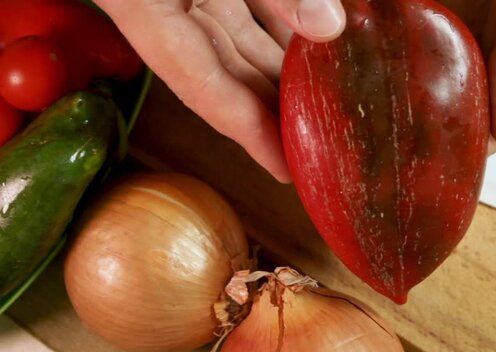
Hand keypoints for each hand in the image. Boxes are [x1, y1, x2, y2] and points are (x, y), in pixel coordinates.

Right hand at [93, 0, 345, 182]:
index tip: (286, 171)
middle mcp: (161, 16)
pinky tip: (306, 39)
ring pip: (234, 47)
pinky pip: (239, 12)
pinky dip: (273, 29)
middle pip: (224, 78)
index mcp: (145, 13)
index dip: (249, 136)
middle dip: (270, 111)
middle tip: (315, 141)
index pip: (205, 92)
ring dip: (276, 71)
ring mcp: (177, 0)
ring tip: (320, 97)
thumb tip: (330, 27)